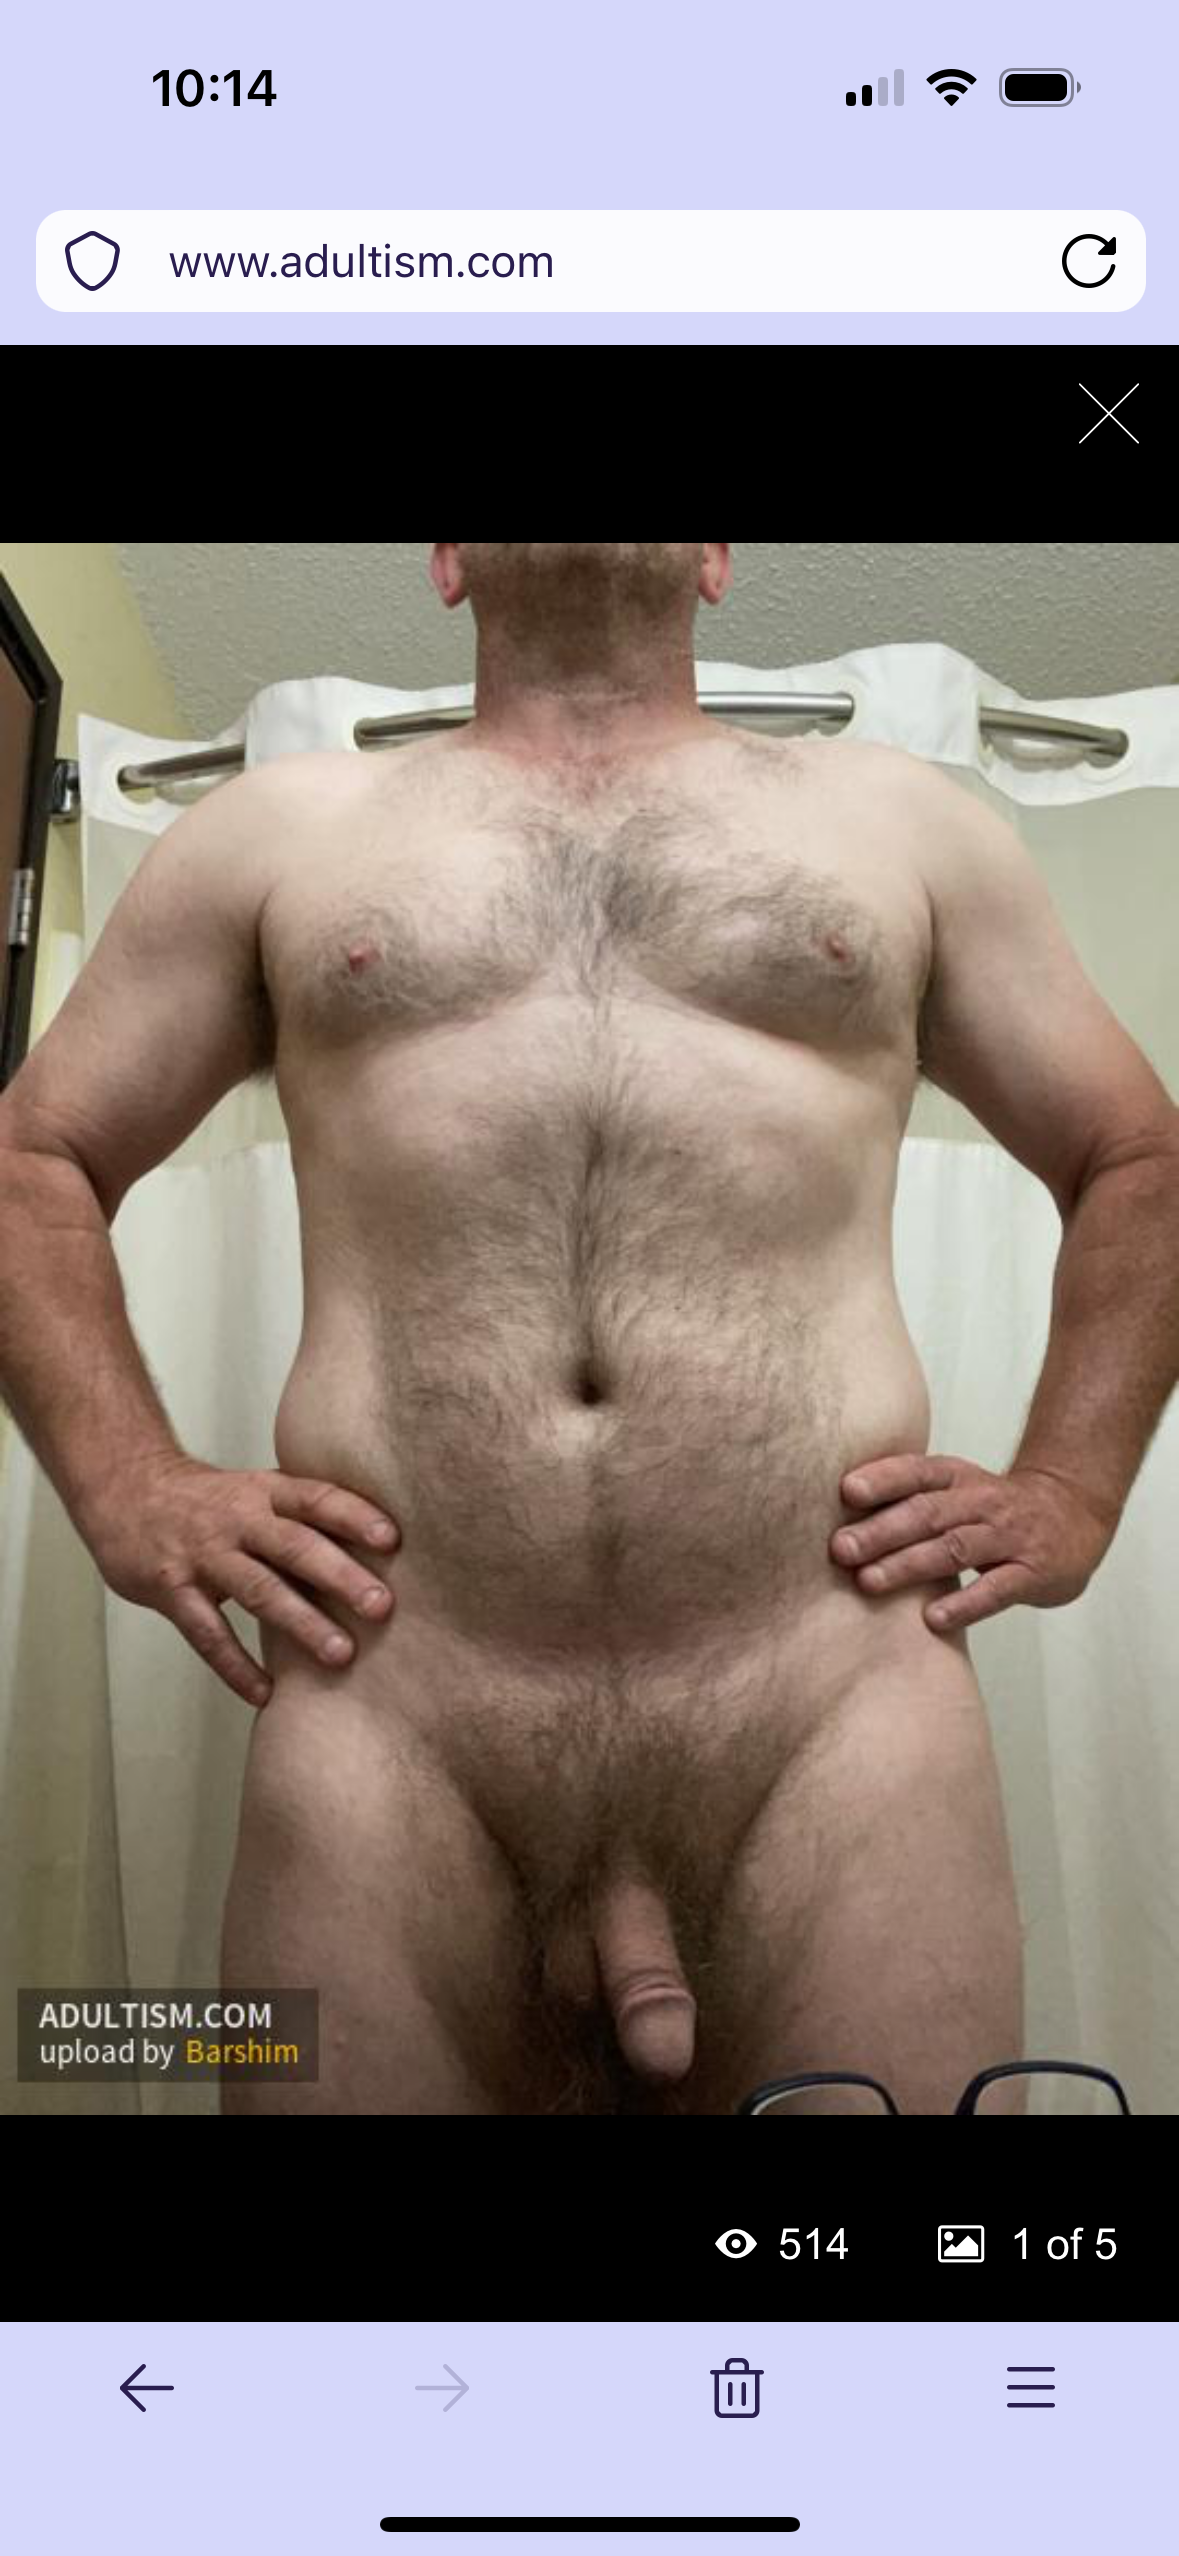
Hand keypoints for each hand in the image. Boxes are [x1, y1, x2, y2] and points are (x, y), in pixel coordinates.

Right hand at [90, 1457, 401, 1706]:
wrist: (124, 1490)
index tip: (392, 1540)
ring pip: (258, 1589)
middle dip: (341, 1576)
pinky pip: (207, 1633)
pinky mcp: (171, 1588)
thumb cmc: (206, 1500)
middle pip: (295, 1545)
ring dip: (301, 1623)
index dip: (353, 1515)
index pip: (315, 1498)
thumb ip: (301, 1518)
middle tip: (383, 1607)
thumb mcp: (254, 1491)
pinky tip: (265, 1693)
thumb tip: (373, 1550)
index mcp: (264, 1492)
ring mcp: (203, 1554)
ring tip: (341, 1655)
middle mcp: (237, 1519)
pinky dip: (236, 1666)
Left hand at [829, 1452, 1116, 1633]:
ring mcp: (1009, 1537)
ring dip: (909, 1565)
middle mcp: (982, 1502)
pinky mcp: (1033, 1573)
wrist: (1074, 1512)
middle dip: (881, 1530)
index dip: (883, 1479)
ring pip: (955, 1548)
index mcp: (959, 1478)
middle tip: (840, 1549)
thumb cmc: (995, 1506)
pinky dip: (964, 1605)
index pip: (918, 1472)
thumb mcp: (958, 1488)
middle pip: (927, 1513)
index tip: (846, 1491)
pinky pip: (996, 1589)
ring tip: (869, 1582)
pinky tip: (933, 1619)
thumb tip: (837, 1516)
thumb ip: (909, 1497)